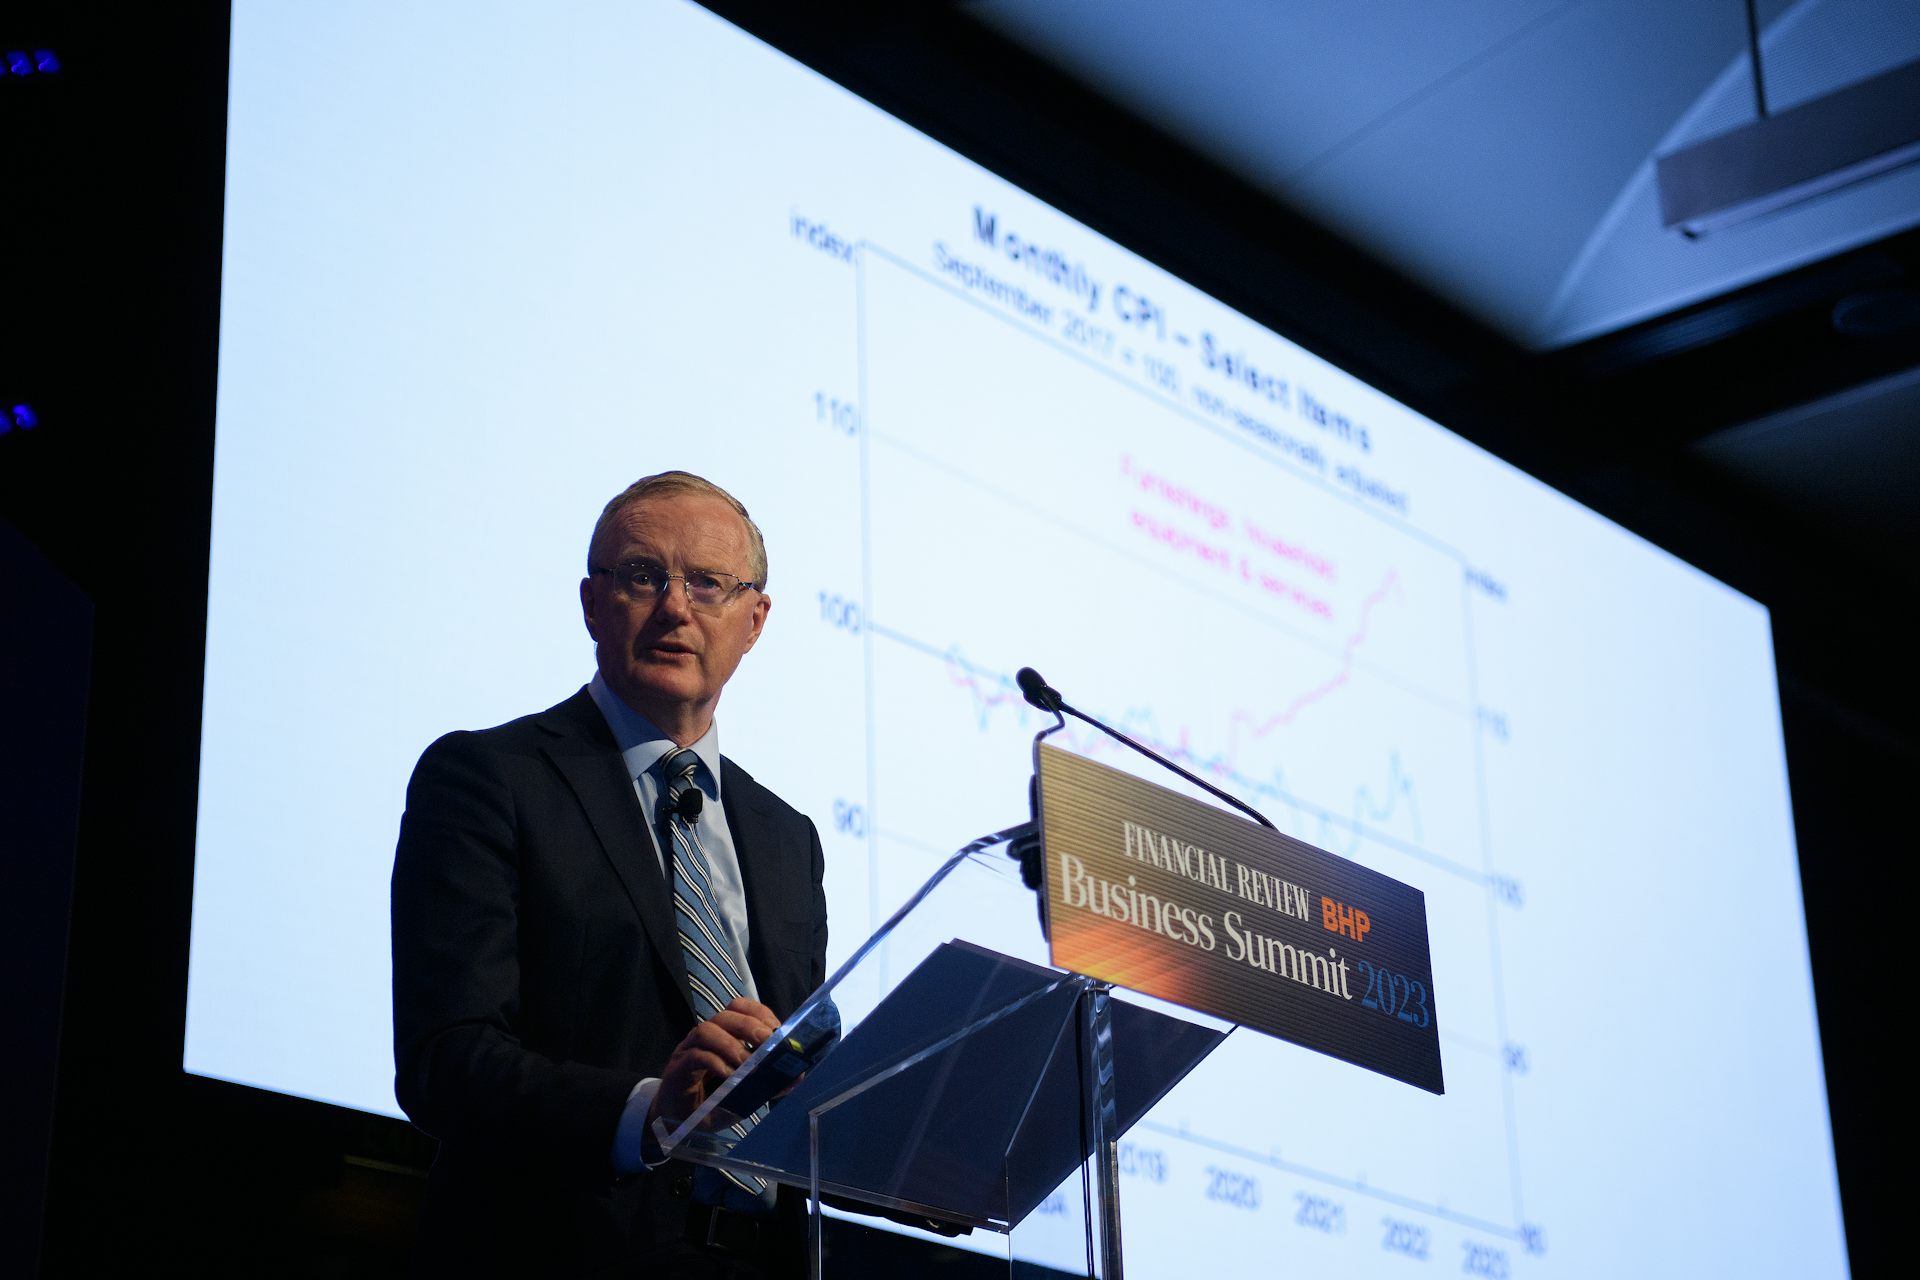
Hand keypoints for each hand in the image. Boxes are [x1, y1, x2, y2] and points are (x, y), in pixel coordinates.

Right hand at [650, 998, 780, 1128]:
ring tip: (746, 1064)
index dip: (761, 1015)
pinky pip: (695, 1056)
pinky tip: (728, 1076)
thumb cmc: (714, 1102)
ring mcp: (689, 1049)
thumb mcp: (746, 1093)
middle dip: (750, 1026)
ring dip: (731, 1045)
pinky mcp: (678, 1067)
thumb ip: (768, 1082)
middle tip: (766, 1044)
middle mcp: (706, 1035)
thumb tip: (798, 1075)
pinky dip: (715, 1063)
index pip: (742, 1009)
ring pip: (707, 1030)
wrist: (679, 1122)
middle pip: (726, 1015)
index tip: (777, 1031)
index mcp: (724, 1034)